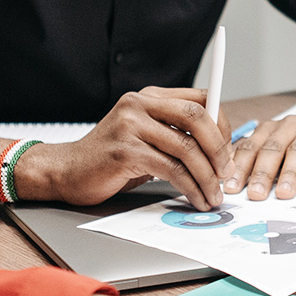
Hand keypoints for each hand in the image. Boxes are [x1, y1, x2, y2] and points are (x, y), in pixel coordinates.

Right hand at [18, 88, 230, 208]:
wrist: (66, 171)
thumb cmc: (111, 159)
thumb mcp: (147, 137)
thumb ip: (176, 134)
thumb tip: (222, 148)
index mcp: (150, 97)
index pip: (201, 99)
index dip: (222, 124)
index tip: (229, 151)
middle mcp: (140, 104)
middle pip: (197, 117)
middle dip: (220, 148)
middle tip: (227, 173)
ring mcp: (130, 126)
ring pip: (186, 148)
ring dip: (207, 176)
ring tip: (214, 195)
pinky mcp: (125, 151)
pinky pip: (171, 169)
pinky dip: (190, 187)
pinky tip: (196, 198)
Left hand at [223, 91, 295, 199]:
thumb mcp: (277, 142)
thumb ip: (257, 158)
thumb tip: (231, 181)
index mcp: (270, 130)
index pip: (250, 148)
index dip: (239, 168)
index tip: (231, 188)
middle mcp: (289, 127)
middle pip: (273, 149)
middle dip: (262, 173)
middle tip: (255, 194)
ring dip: (290, 173)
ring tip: (284, 193)